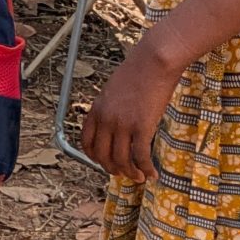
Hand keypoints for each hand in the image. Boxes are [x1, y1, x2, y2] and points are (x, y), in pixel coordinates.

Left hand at [82, 29, 189, 183]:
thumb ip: (110, 108)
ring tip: (139, 177)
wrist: (153, 62)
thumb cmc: (137, 72)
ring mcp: (123, 124)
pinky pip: (140, 156)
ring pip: (121, 160)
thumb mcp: (113, 90)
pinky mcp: (142, 127)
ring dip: (130, 173)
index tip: (103, 163)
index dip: (94, 157)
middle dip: (112, 169)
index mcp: (96, 109)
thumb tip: (115, 123)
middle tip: (122, 174)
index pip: (87, 141)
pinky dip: (146, 169)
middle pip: (102, 155)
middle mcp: (106, 119)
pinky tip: (152, 174)